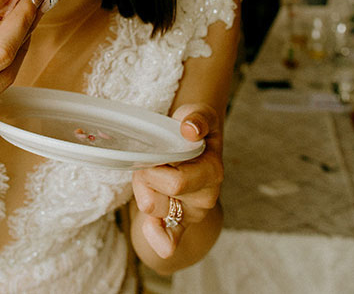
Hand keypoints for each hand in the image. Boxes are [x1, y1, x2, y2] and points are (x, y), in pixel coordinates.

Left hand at [131, 103, 223, 258]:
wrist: (192, 140)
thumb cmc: (192, 128)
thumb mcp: (197, 113)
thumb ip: (197, 118)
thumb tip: (190, 130)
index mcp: (211, 172)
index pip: (175, 183)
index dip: (153, 170)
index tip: (154, 154)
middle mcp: (205, 197)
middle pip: (155, 200)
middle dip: (142, 179)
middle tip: (149, 161)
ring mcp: (192, 212)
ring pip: (151, 211)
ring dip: (142, 191)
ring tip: (153, 173)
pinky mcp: (180, 221)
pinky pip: (170, 239)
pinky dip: (159, 239)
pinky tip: (150, 230)